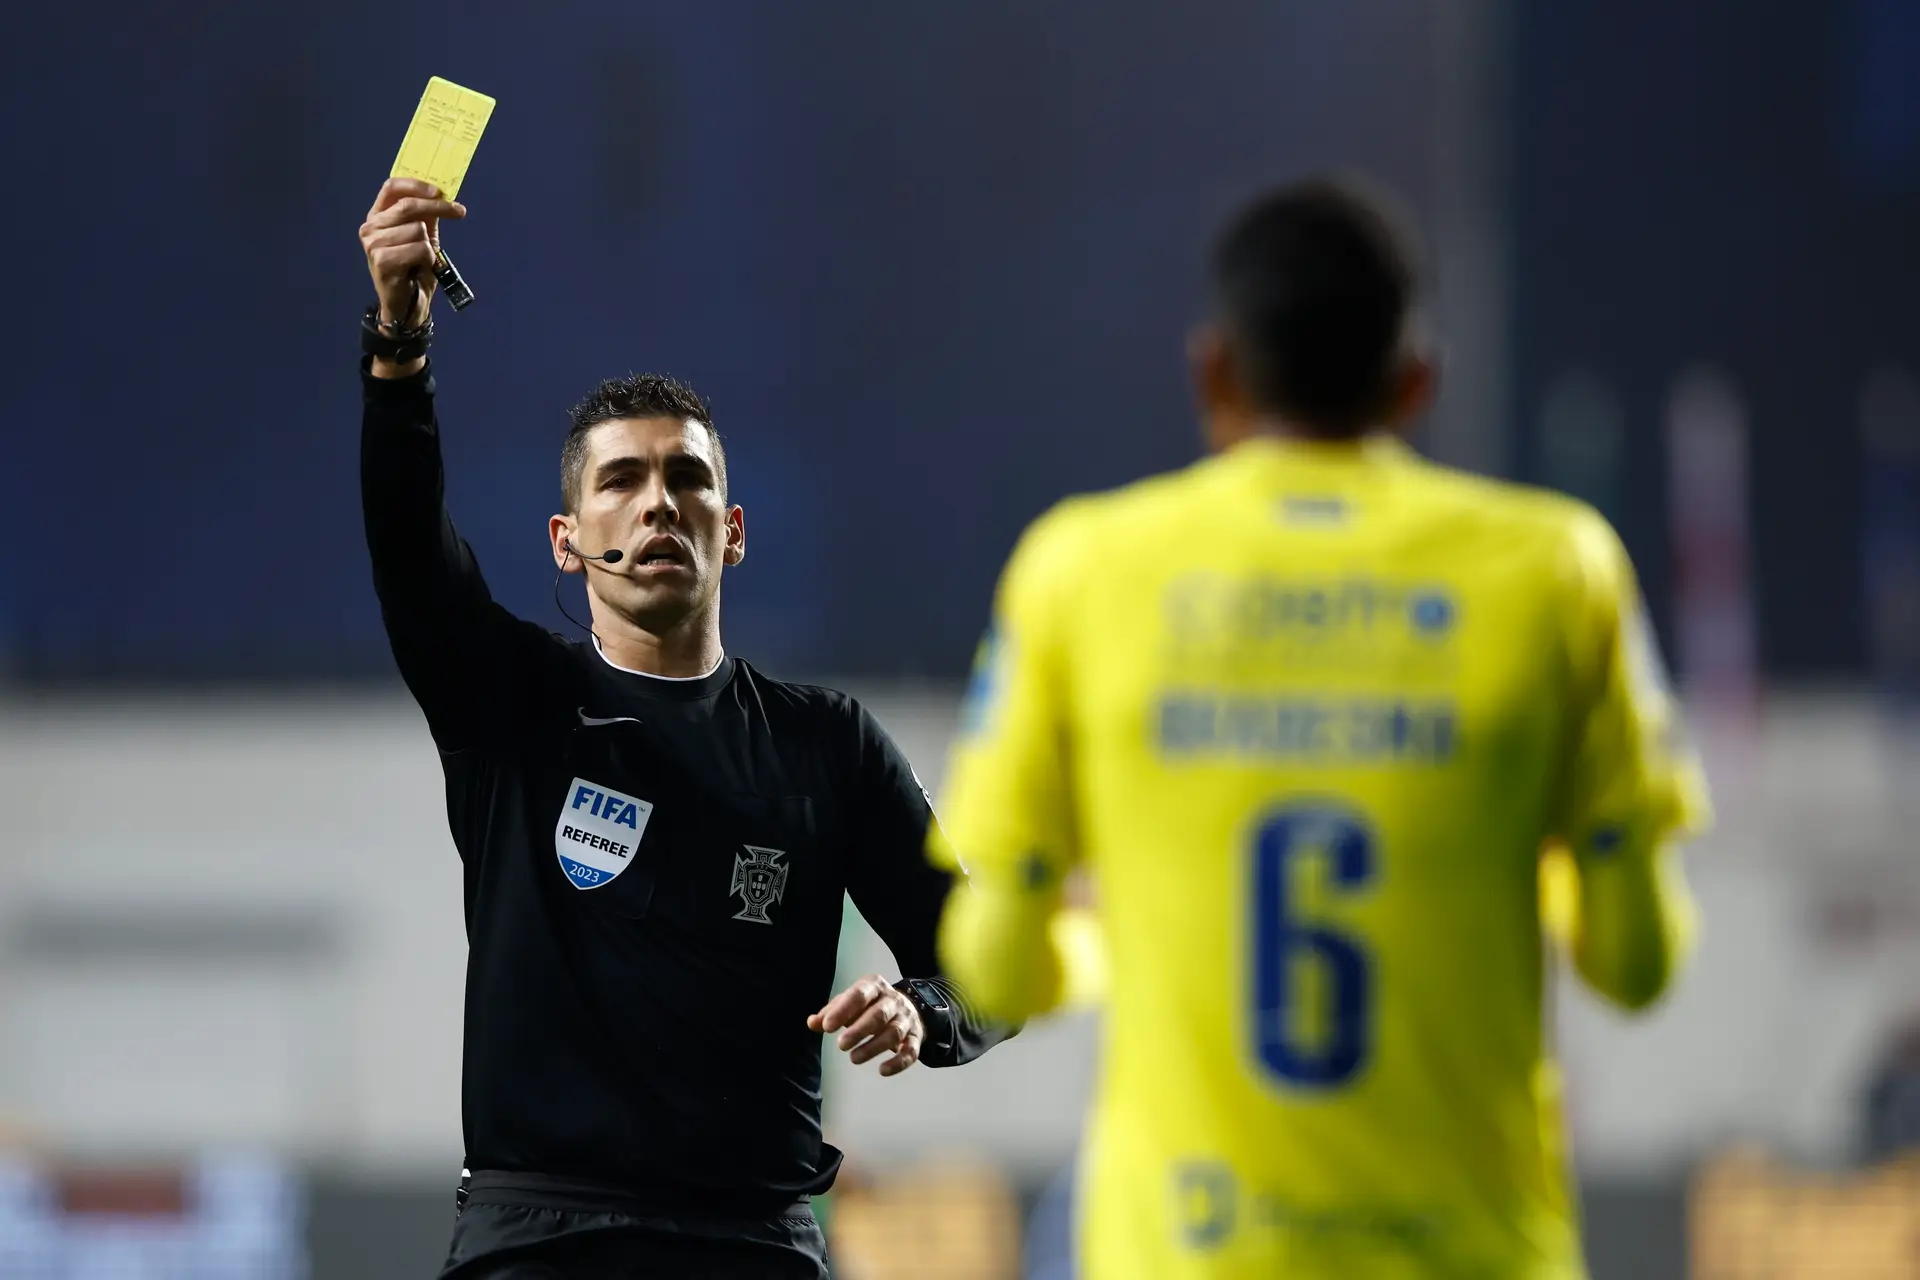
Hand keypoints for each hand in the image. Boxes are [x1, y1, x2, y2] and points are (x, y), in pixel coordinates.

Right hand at [358, 177, 466, 328]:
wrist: (407, 305)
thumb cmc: (413, 270)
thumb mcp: (422, 237)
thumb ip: (426, 216)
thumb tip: (441, 194)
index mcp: (377, 217)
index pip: (391, 187)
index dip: (417, 185)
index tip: (440, 191)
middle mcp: (370, 227)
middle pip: (409, 205)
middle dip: (438, 207)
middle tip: (459, 211)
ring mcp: (373, 244)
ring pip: (417, 229)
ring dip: (429, 246)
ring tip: (422, 259)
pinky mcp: (382, 260)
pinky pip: (419, 248)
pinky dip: (428, 259)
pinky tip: (418, 268)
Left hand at [809, 974, 923, 1077]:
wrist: (909, 1007)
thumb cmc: (870, 1006)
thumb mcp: (850, 1003)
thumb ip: (831, 1013)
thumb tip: (812, 1023)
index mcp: (875, 986)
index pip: (860, 994)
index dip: (843, 1010)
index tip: (827, 1027)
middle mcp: (893, 1000)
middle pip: (879, 1013)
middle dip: (860, 1029)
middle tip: (841, 1045)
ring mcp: (906, 1019)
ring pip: (894, 1032)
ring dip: (874, 1047)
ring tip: (854, 1059)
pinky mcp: (915, 1038)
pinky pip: (911, 1051)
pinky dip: (898, 1062)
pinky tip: (882, 1070)